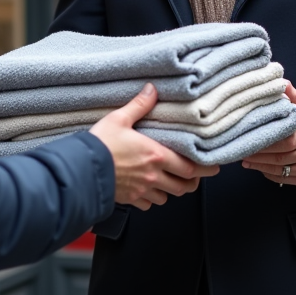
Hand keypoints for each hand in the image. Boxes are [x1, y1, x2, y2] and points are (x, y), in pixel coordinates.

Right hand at [90, 83, 219, 210]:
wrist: (81, 170)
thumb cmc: (100, 145)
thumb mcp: (119, 119)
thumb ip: (139, 106)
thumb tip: (152, 90)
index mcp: (156, 155)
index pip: (190, 167)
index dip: (205, 169)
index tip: (213, 167)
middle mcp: (153, 176)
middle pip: (183, 186)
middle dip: (192, 183)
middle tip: (195, 177)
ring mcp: (142, 190)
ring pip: (167, 197)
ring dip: (171, 191)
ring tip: (171, 182)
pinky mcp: (130, 199)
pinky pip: (148, 204)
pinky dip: (151, 199)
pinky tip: (148, 191)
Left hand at [240, 82, 295, 186]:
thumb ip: (292, 94)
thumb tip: (279, 81)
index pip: (284, 140)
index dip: (264, 142)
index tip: (248, 138)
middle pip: (280, 157)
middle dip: (258, 155)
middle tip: (241, 150)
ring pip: (280, 170)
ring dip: (260, 166)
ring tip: (245, 160)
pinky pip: (284, 179)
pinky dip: (269, 174)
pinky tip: (258, 167)